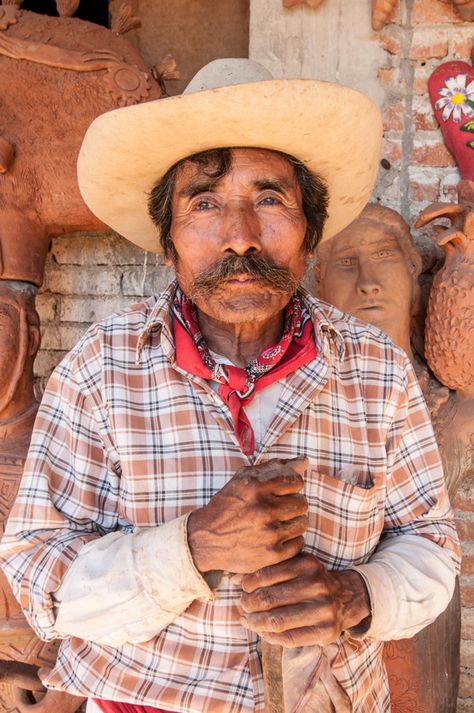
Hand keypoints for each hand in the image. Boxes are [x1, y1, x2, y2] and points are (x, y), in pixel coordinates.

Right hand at [187, 457, 307, 573]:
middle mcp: (263, 509)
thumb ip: (275, 467)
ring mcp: (269, 533)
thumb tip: (305, 461)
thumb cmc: (228, 505)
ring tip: (277, 522)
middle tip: (278, 508)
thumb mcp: (245, 479)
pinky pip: (299, 543)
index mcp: (255, 487)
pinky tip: (275, 537)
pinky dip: (290, 540)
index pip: (296, 480)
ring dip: (293, 522)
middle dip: (292, 504)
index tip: (281, 491)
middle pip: (302, 502)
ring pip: (303, 523)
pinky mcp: (272, 554)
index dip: (290, 485)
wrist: (206, 539)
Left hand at [237, 553, 370, 646]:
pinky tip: (262, 631)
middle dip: (249, 604)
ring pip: (277, 621)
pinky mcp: (326, 632)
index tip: (242, 587)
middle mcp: (317, 586)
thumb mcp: (295, 565)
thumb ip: (268, 569)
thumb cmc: (312, 579)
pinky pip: (289, 639)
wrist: (347, 597)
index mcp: (307, 565)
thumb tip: (233, 578)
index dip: (248, 583)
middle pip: (269, 599)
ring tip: (246, 620)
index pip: (267, 574)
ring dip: (255, 623)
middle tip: (241, 606)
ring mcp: (323, 611)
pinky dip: (270, 637)